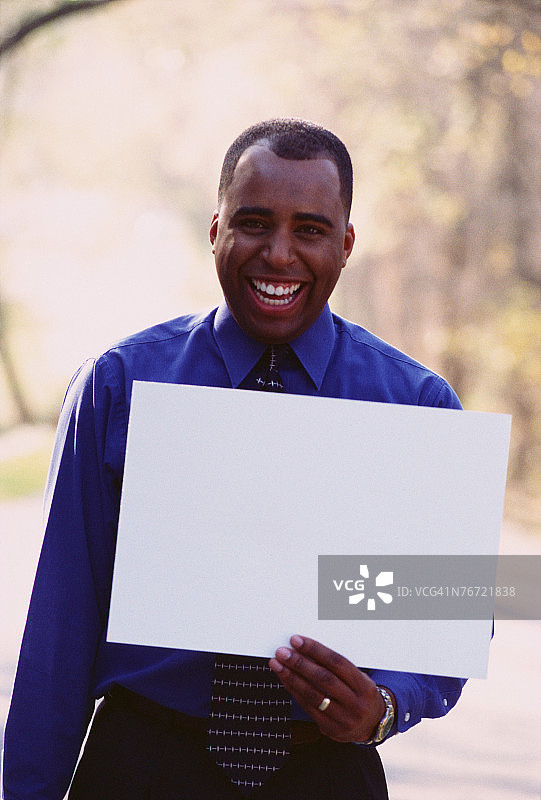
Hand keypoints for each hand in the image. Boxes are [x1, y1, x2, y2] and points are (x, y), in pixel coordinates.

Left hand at [269, 635, 390, 742]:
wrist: (372, 725)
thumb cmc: (360, 694)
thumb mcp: (358, 679)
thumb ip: (336, 667)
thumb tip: (306, 649)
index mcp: (364, 686)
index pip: (337, 663)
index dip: (315, 650)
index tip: (297, 640)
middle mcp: (356, 703)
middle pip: (323, 679)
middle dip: (300, 663)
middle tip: (282, 652)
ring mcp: (343, 718)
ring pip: (313, 695)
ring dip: (291, 677)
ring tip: (277, 664)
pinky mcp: (331, 729)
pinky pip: (308, 707)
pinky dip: (294, 691)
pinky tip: (285, 679)